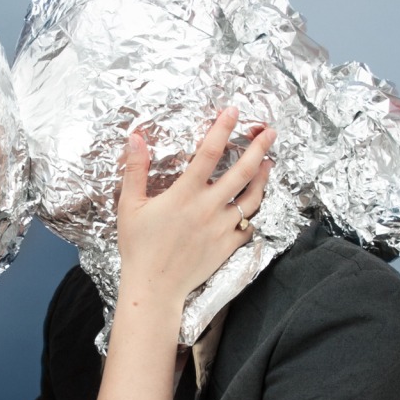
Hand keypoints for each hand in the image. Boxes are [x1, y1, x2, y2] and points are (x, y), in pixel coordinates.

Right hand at [115, 106, 274, 304]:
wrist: (154, 287)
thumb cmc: (138, 247)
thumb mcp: (130, 206)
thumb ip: (135, 170)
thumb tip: (135, 138)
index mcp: (184, 194)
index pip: (209, 153)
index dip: (222, 129)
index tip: (233, 111)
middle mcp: (208, 208)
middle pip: (242, 172)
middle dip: (259, 148)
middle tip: (270, 132)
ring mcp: (221, 228)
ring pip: (252, 198)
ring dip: (263, 177)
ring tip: (269, 163)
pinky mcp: (227, 246)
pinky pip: (249, 225)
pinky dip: (254, 212)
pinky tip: (255, 202)